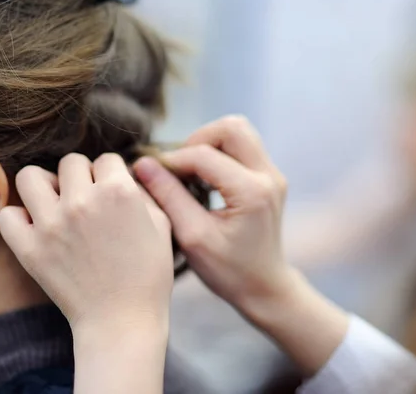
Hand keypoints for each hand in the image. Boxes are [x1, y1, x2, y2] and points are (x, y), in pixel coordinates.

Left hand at [0, 153, 173, 332]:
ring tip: (56, 204)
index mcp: (119, 191)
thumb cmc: (148, 276)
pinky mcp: (29, 248)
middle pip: (71, 162)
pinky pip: (8, 214)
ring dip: (45, 186)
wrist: (122, 320)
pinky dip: (19, 218)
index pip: (106, 159)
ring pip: (31, 176)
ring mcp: (52, 224)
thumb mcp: (161, 225)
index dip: (111, 174)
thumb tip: (125, 174)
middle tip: (85, 199)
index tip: (110, 192)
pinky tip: (37, 227)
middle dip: (81, 176)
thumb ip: (143, 192)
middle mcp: (83, 201)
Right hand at [135, 116, 290, 306]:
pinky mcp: (270, 178)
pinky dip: (218, 153)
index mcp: (252, 192)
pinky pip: (242, 147)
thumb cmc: (228, 271)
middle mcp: (269, 176)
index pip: (203, 156)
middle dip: (197, 140)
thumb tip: (142, 164)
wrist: (264, 287)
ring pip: (238, 132)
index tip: (150, 173)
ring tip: (189, 171)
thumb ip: (168, 196)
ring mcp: (273, 175)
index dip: (171, 161)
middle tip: (178, 167)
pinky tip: (203, 178)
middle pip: (231, 127)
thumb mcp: (192, 237)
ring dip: (209, 143)